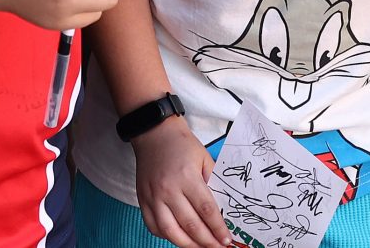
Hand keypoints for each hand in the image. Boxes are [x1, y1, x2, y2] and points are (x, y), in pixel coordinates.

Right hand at [132, 119, 232, 247]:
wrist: (154, 134)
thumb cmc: (181, 144)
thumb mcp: (204, 158)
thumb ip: (213, 182)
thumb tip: (223, 209)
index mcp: (187, 177)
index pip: (206, 210)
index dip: (218, 228)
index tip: (227, 240)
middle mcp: (168, 189)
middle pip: (190, 225)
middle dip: (207, 242)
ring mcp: (153, 197)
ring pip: (170, 232)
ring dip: (188, 245)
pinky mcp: (142, 200)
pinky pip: (154, 227)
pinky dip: (167, 236)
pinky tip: (179, 237)